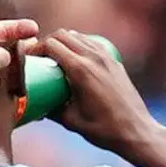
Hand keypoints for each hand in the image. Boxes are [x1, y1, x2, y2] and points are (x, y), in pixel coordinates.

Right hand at [41, 29, 160, 153]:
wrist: (136, 131)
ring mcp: (106, 57)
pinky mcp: (114, 61)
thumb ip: (51, 110)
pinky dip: (80, 45)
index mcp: (80, 70)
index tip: (29, 58)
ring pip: (78, 36)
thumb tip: (36, 106)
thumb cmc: (104, 130)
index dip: (36, 48)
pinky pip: (92, 43)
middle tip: (40, 57)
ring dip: (64, 42)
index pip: (52, 45)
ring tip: (56, 57)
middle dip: (48, 42)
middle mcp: (94, 58)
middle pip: (63, 35)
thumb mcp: (71, 121)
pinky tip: (76, 59)